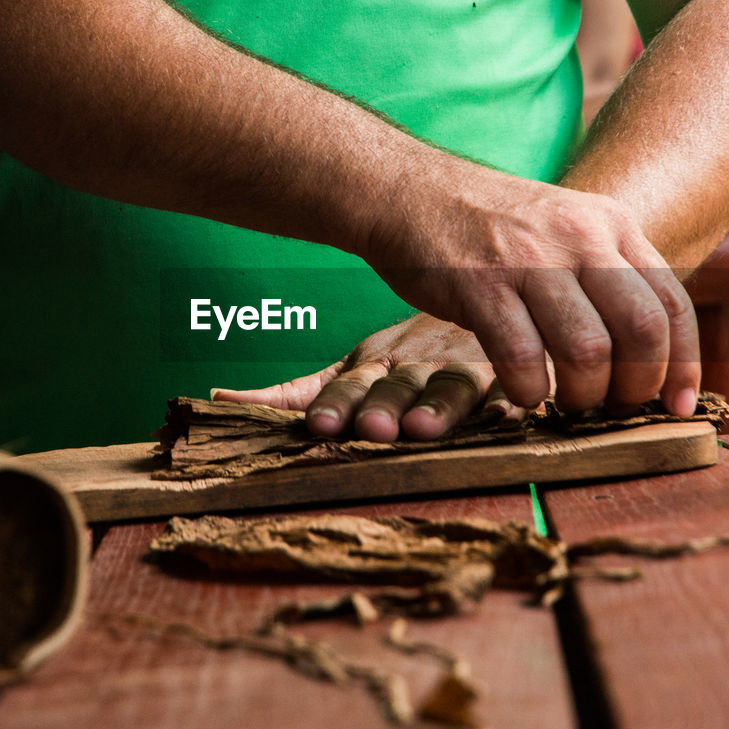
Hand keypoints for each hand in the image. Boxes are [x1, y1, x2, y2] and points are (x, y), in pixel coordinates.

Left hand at [213, 314, 535, 441]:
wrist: (485, 299)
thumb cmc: (412, 350)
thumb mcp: (352, 368)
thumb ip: (295, 391)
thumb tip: (217, 396)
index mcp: (379, 365)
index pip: (353, 385)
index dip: (337, 405)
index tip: (320, 427)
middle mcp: (419, 367)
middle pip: (399, 387)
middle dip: (382, 407)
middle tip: (373, 429)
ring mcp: (464, 372)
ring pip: (451, 388)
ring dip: (437, 409)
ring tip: (423, 429)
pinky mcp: (508, 383)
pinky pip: (511, 394)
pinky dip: (509, 405)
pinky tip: (511, 416)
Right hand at [362, 159, 700, 417]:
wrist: (410, 191)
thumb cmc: (491, 228)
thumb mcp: (566, 228)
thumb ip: (609, 273)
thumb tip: (650, 346)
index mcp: (611, 225)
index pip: (672, 302)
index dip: (684, 363)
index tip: (678, 406)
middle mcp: (580, 238)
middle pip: (641, 329)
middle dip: (636, 385)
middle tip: (613, 407)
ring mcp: (530, 261)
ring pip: (588, 350)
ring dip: (583, 395)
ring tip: (567, 406)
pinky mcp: (481, 286)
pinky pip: (523, 358)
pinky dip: (530, 390)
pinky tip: (523, 393)